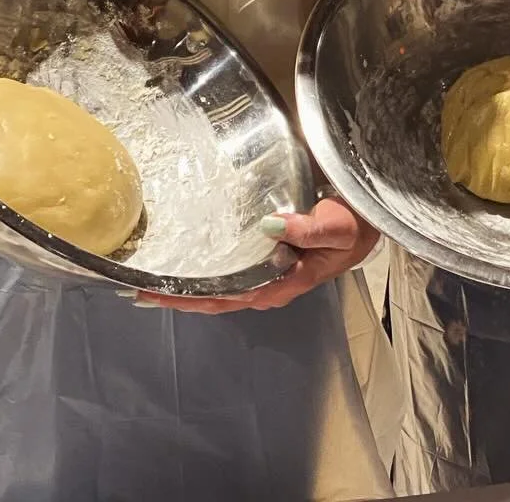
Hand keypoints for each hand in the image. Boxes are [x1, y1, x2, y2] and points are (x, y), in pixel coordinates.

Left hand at [135, 198, 379, 314]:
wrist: (372, 212)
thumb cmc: (356, 223)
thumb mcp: (338, 227)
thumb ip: (308, 227)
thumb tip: (269, 226)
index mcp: (282, 282)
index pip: (227, 296)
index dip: (191, 297)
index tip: (155, 294)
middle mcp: (269, 279)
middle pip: (216, 294)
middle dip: (179, 293)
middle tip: (137, 287)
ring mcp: (267, 265)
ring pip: (221, 280)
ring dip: (190, 279)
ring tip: (153, 273)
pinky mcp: (268, 248)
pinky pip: (231, 259)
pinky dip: (207, 258)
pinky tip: (188, 250)